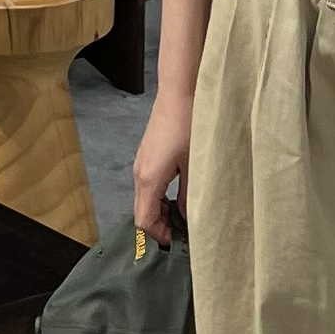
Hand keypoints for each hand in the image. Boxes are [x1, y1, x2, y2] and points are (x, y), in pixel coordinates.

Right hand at [133, 92, 192, 245]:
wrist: (180, 92)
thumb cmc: (190, 125)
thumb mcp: (195, 166)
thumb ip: (190, 196)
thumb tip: (188, 217)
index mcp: (149, 179)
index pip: (144, 221)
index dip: (159, 236)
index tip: (178, 241)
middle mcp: (139, 174)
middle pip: (141, 212)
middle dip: (159, 226)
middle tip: (182, 232)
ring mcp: (141, 163)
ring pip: (144, 199)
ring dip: (160, 211)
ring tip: (183, 215)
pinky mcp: (147, 155)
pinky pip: (148, 186)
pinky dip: (159, 197)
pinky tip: (177, 195)